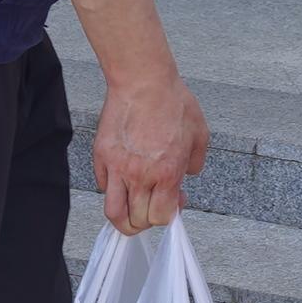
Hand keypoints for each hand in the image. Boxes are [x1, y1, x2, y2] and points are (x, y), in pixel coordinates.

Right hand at [94, 65, 207, 234]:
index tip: (171, 206)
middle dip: (147, 221)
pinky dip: (112, 190)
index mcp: (167, 173)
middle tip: (151, 207)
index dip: (167, 217)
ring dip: (123, 219)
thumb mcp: (200, 135)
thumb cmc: (172, 102)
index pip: (162, 217)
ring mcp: (117, 168)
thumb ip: (195, 163)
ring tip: (130, 212)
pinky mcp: (101, 157)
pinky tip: (122, 180)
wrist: (143, 81)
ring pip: (113, 213)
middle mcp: (140, 175)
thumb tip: (186, 178)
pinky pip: (102, 187)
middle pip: (137, 221)